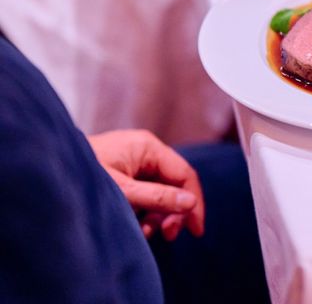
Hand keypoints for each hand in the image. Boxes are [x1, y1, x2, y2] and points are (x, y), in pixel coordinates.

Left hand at [88, 130, 204, 241]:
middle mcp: (145, 152)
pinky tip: (138, 225)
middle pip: (175, 184)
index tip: (196, 229)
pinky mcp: (126, 174)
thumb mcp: (123, 191)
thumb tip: (190, 204)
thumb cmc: (82, 175)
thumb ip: (157, 198)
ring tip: (147, 232)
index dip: (194, 202)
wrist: (46, 169)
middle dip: (174, 212)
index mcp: (148, 147)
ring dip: (160, 215)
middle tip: (168, 234)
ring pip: (163, 191)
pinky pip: (148, 193)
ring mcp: (135, 162)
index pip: (185, 174)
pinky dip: (147, 212)